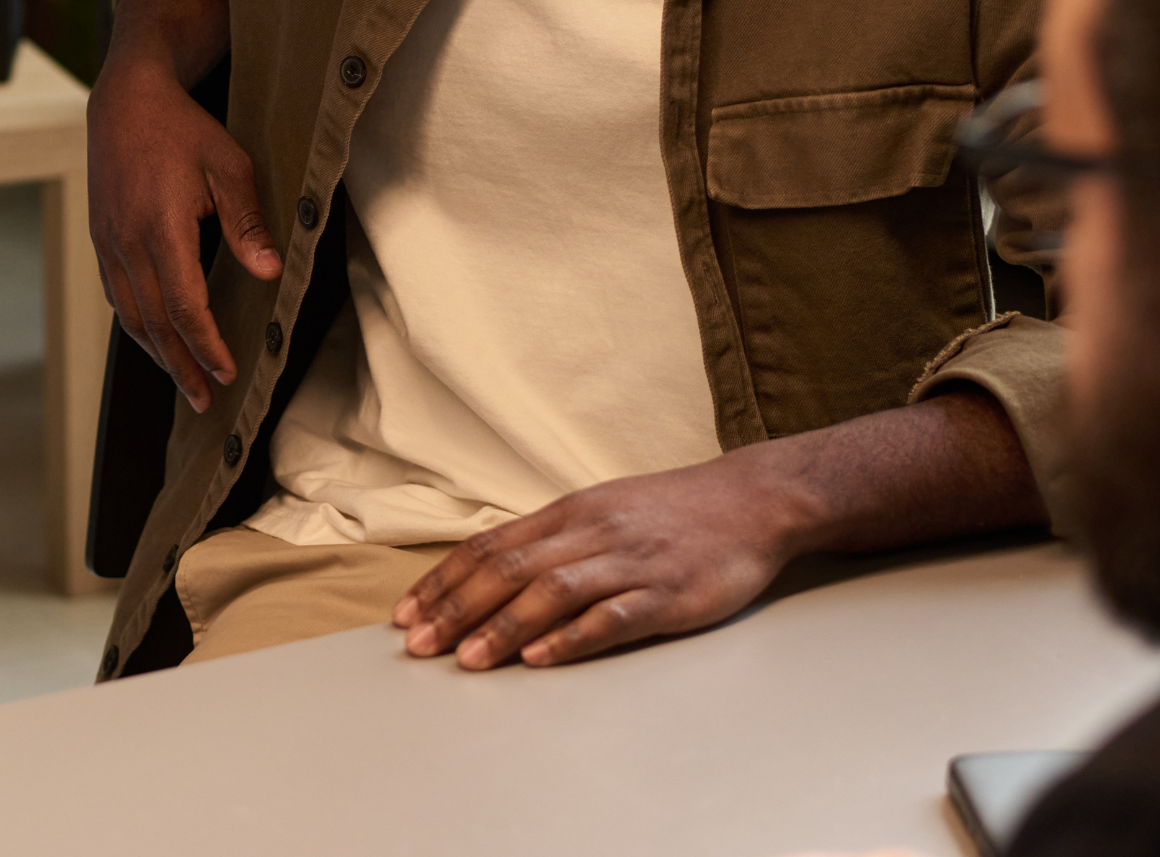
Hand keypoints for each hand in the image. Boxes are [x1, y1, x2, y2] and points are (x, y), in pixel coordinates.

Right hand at [88, 59, 280, 411]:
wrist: (126, 100)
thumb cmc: (182, 130)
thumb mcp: (229, 166)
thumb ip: (247, 223)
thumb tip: (269, 273)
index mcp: (160, 229)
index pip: (183, 305)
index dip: (205, 345)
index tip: (228, 372)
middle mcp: (127, 243)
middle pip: (154, 322)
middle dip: (182, 365)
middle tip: (205, 400)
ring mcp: (108, 243)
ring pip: (130, 314)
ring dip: (157, 353)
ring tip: (183, 381)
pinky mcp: (101, 238)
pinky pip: (116, 294)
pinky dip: (136, 325)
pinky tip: (153, 338)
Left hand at [393, 457, 799, 669]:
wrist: (753, 500)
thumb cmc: (670, 512)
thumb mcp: (600, 510)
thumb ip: (550, 541)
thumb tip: (488, 573)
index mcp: (567, 514)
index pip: (489, 547)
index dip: (443, 582)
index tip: (406, 614)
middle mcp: (590, 534)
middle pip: (508, 570)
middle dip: (456, 609)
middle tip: (418, 645)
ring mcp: (629, 563)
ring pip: (551, 594)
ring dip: (502, 628)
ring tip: (466, 660)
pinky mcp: (668, 594)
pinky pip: (612, 617)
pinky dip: (571, 638)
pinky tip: (540, 658)